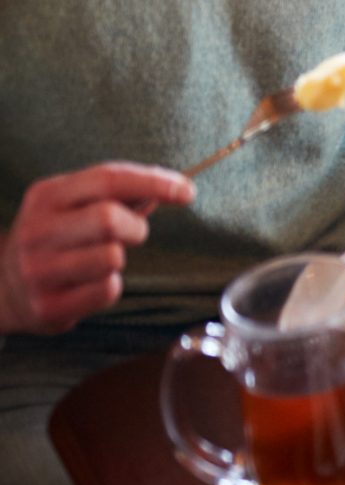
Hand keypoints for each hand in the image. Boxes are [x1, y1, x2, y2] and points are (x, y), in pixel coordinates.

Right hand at [0, 163, 193, 335]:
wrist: (4, 288)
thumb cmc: (57, 239)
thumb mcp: (75, 205)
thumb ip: (120, 193)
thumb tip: (171, 186)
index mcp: (46, 196)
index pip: (108, 179)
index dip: (154, 181)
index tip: (187, 191)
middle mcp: (36, 230)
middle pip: (110, 218)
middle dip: (134, 228)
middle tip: (130, 235)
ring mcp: (37, 269)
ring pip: (111, 257)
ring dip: (119, 258)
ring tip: (99, 260)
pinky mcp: (47, 305)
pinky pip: (107, 290)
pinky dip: (110, 286)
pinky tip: (88, 284)